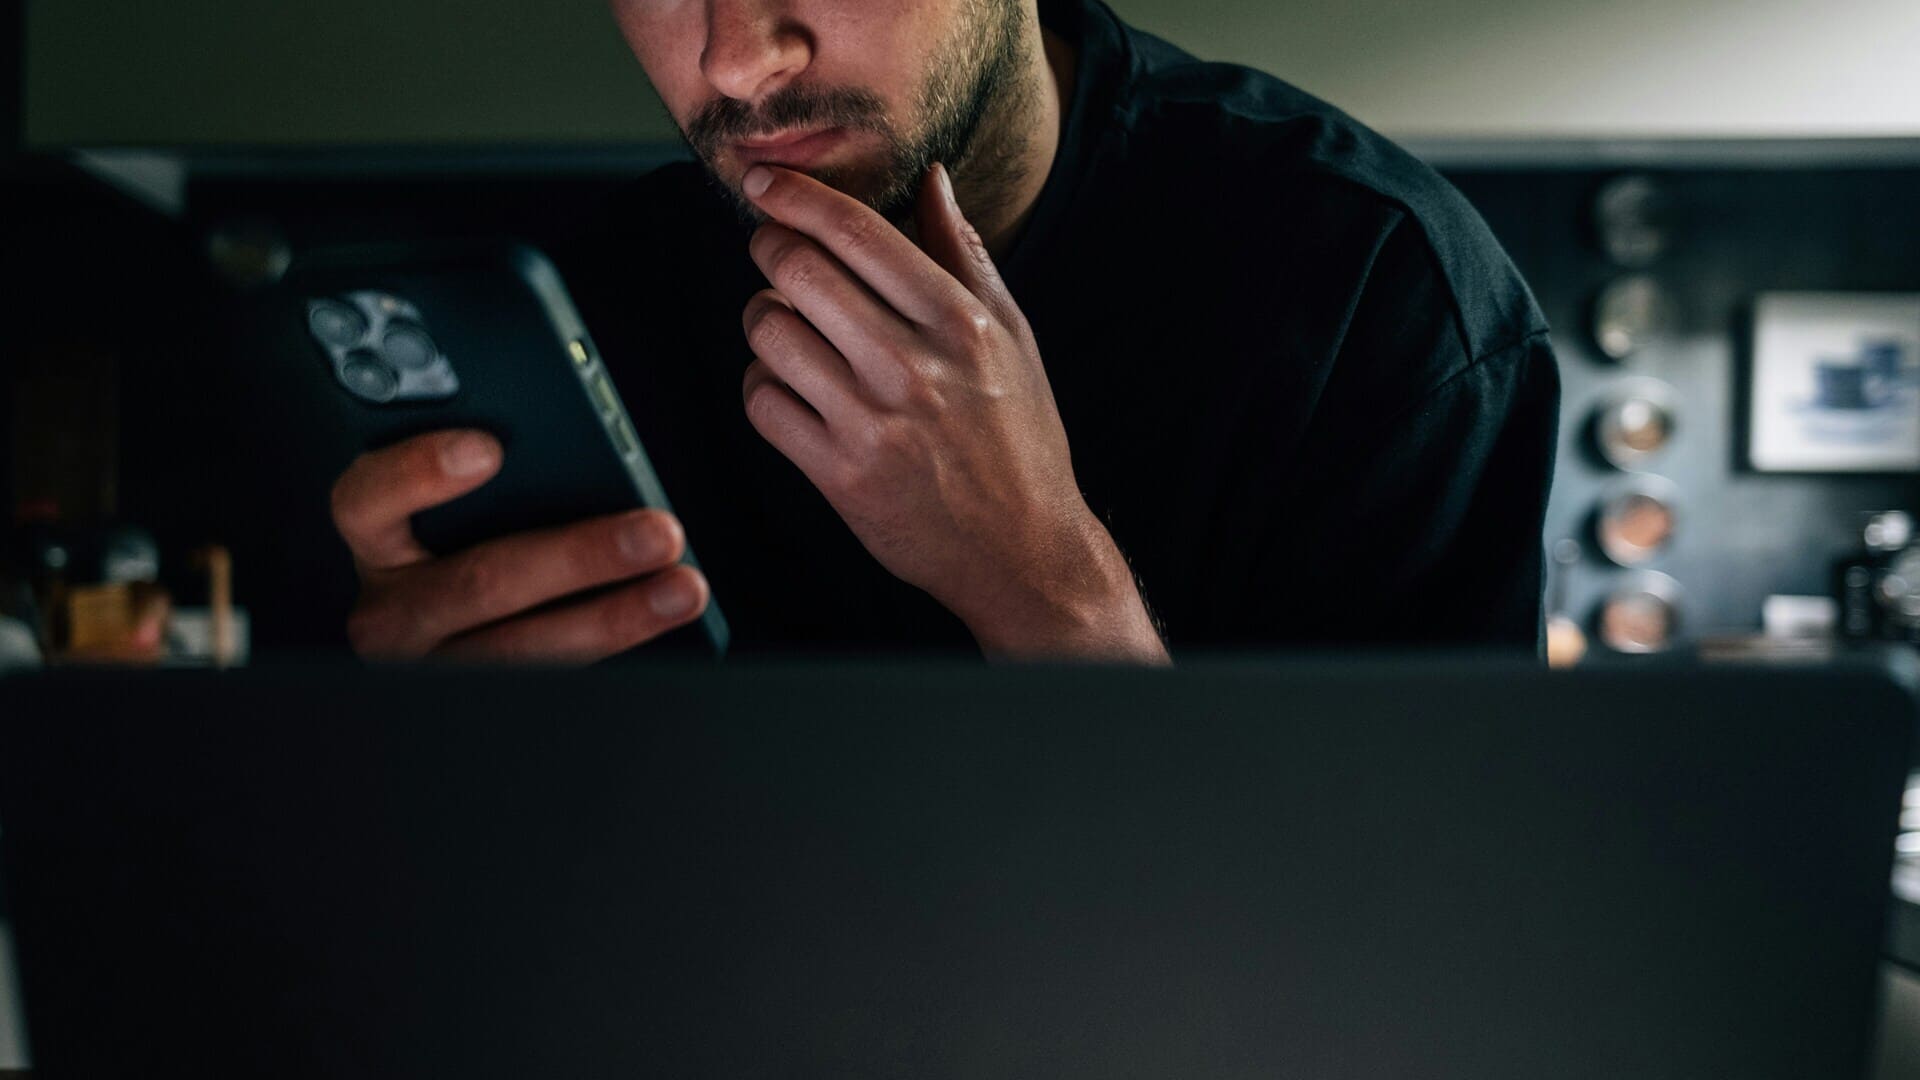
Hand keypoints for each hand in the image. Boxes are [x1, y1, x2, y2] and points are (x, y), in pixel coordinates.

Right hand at [328, 429, 708, 661]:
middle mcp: (391, 610)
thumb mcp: (465, 499)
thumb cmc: (472, 534)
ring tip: (682, 586)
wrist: (459, 631)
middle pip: (478, 582)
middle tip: (657, 531)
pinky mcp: (483, 697)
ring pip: (523, 649)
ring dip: (616, 615)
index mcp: (376, 540)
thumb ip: (498, 467)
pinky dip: (615, 645)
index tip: (488, 449)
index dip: (419, 472)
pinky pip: (553, 677)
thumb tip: (576, 437)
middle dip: (579, 557)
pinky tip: (662, 614)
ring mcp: (434, 665)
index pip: (364, 500)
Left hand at [738, 163, 1165, 662]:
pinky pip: (761, 402)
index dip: (796, 195)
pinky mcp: (838, 475)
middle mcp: (914, 367)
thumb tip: (933, 178)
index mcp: (962, 323)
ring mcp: (872, 424)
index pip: (856, 232)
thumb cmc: (1020, 438)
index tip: (765, 179)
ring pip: (768, 333)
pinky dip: (761, 384)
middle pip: (798, 271)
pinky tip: (788, 385)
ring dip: (763, 318)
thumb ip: (966, 254)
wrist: (1023, 552)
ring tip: (787, 325)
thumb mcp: (1014, 338)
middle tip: (770, 248)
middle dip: (768, 246)